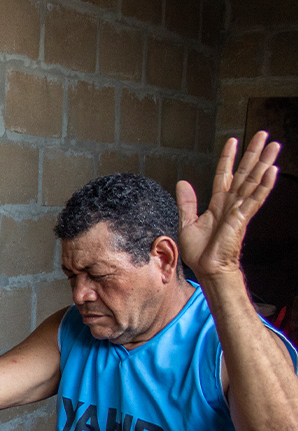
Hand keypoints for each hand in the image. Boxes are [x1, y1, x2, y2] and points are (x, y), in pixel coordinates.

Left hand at [176, 131, 279, 280]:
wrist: (207, 268)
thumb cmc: (200, 251)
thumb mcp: (187, 222)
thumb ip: (187, 202)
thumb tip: (182, 182)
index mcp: (218, 203)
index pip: (225, 174)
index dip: (228, 158)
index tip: (232, 141)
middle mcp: (231, 203)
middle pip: (245, 173)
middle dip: (253, 153)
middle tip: (264, 135)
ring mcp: (239, 210)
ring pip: (254, 181)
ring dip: (265, 163)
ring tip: (274, 146)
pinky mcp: (242, 218)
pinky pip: (255, 199)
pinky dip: (264, 185)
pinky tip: (272, 171)